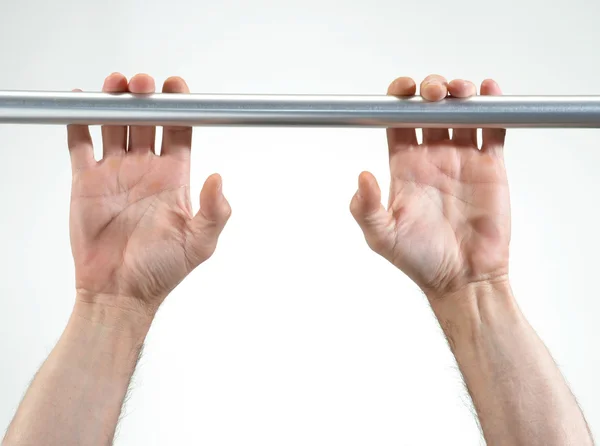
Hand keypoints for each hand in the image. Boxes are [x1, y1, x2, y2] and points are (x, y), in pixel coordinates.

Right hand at [67, 73, 230, 314]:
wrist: (119, 292)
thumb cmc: (161, 271)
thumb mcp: (200, 243)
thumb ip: (216, 211)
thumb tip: (219, 177)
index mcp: (174, 178)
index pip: (179, 130)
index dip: (179, 106)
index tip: (177, 86)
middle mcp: (145, 170)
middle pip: (146, 120)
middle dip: (146, 96)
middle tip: (143, 83)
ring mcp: (115, 172)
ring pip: (114, 124)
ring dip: (115, 101)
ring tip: (116, 85)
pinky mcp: (86, 181)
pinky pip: (80, 143)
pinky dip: (79, 120)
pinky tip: (82, 101)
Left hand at [350, 75, 509, 296]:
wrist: (463, 279)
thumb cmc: (420, 261)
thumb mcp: (382, 237)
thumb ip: (365, 207)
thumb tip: (361, 175)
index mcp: (404, 167)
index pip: (398, 121)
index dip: (398, 98)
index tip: (403, 89)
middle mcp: (432, 158)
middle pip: (430, 108)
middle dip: (431, 89)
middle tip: (435, 93)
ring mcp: (462, 159)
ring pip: (461, 112)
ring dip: (461, 93)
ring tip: (461, 92)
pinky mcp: (490, 166)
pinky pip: (493, 128)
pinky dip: (493, 106)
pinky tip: (489, 92)